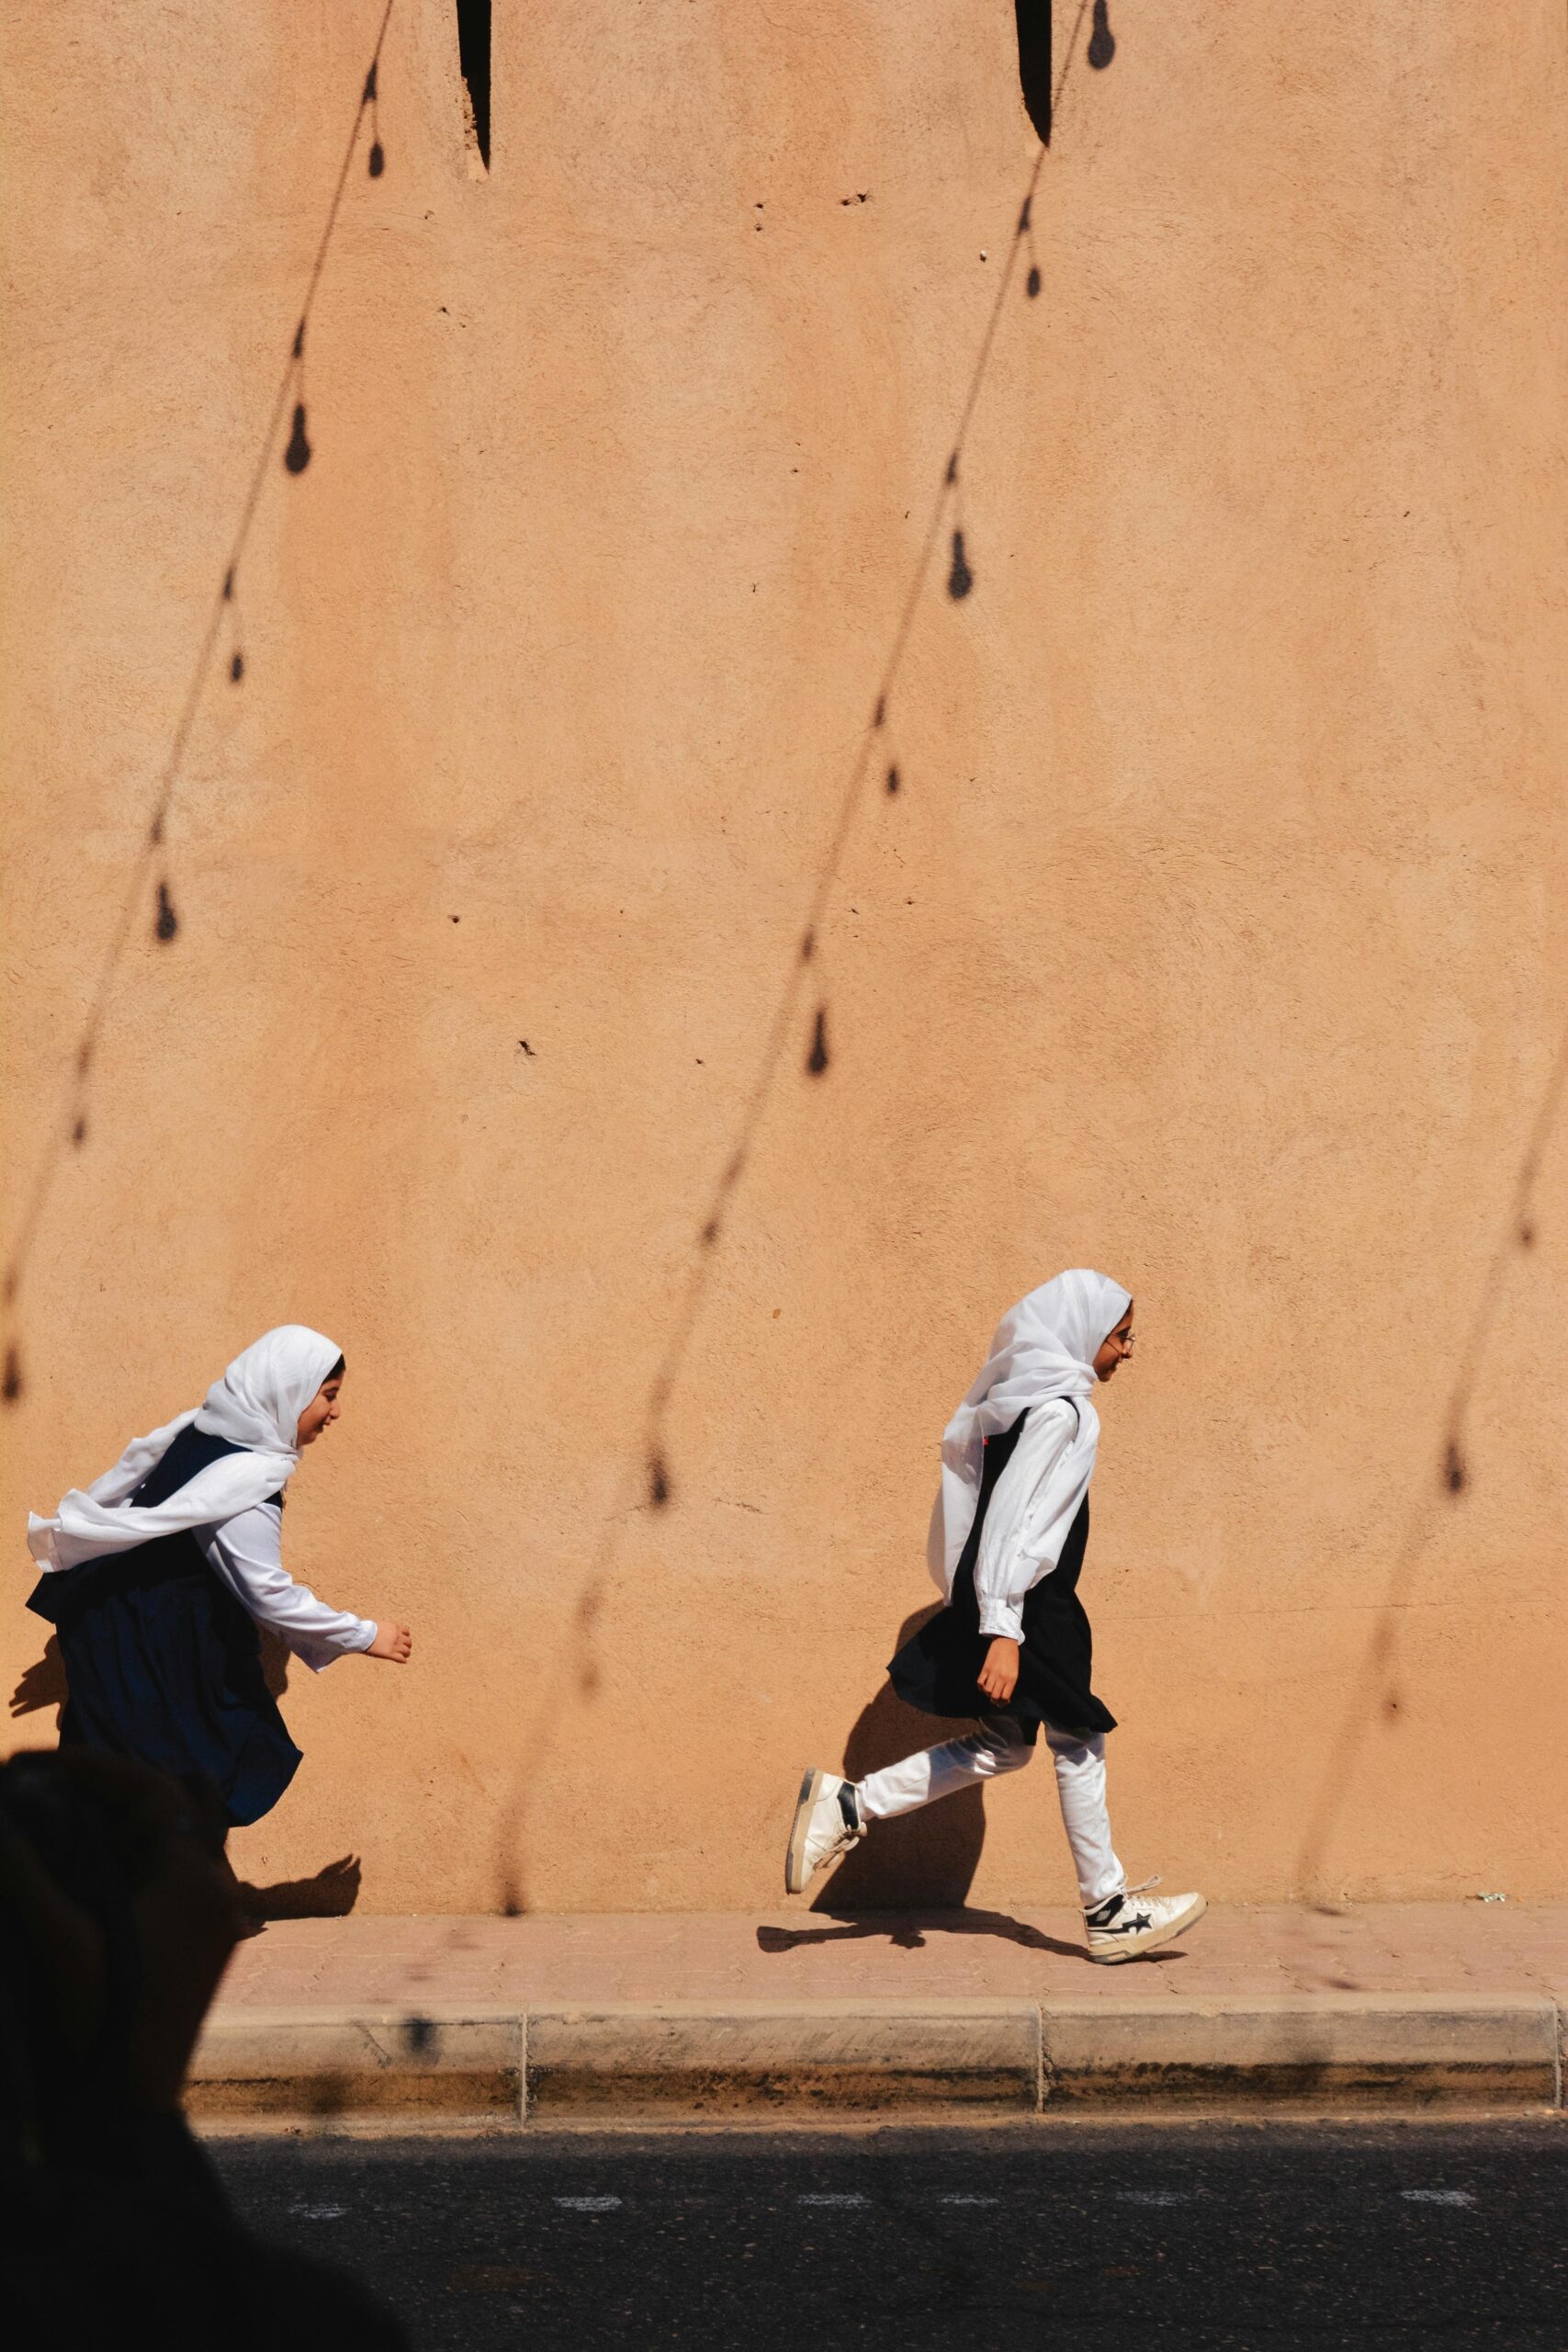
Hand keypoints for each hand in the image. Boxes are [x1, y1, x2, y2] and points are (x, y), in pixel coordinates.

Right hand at [0, 1751, 240, 2120]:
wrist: (131, 2118)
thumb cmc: (103, 2033)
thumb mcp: (59, 1946)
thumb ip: (24, 1875)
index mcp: (199, 1880)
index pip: (150, 1790)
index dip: (89, 1767)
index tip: (30, 1761)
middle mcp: (216, 1889)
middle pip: (161, 1809)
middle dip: (98, 1789)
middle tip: (35, 1782)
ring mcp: (209, 1916)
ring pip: (162, 1841)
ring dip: (108, 1822)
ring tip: (46, 1812)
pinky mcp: (192, 1944)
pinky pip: (160, 1875)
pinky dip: (118, 1858)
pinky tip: (72, 1863)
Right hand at [367, 1621, 411, 1662]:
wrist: (364, 1635)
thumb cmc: (368, 1629)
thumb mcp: (381, 1625)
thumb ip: (387, 1628)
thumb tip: (385, 1631)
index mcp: (395, 1627)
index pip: (407, 1631)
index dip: (405, 1636)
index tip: (403, 1638)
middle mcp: (398, 1636)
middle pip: (408, 1642)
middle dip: (407, 1645)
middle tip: (404, 1648)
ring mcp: (395, 1645)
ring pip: (407, 1651)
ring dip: (406, 1653)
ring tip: (405, 1655)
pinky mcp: (391, 1654)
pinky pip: (401, 1659)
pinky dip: (403, 1660)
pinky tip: (403, 1661)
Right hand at [977, 1636, 1018, 1703]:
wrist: (1006, 1641)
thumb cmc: (1012, 1657)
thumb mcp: (1015, 1671)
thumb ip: (1010, 1683)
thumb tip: (1004, 1696)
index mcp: (1011, 1679)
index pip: (1005, 1697)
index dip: (1002, 1703)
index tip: (1002, 1702)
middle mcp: (1002, 1677)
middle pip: (995, 1696)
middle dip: (994, 1700)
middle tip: (994, 1699)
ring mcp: (993, 1673)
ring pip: (986, 1691)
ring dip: (987, 1693)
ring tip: (989, 1691)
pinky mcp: (985, 1668)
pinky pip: (980, 1682)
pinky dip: (980, 1687)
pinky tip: (983, 1685)